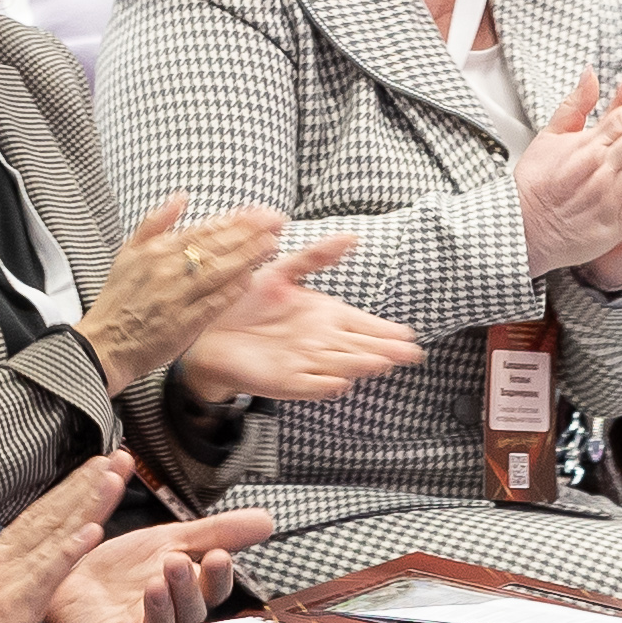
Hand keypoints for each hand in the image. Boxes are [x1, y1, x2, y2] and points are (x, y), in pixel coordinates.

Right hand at [0, 456, 133, 622]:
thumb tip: (6, 561)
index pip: (39, 514)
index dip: (68, 490)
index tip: (93, 469)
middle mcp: (7, 556)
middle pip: (53, 513)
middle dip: (86, 484)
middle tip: (116, 457)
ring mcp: (13, 575)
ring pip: (55, 531)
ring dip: (87, 503)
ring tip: (112, 478)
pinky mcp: (17, 601)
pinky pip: (48, 572)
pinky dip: (71, 549)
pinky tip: (94, 530)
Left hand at [45, 500, 278, 622]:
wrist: (67, 577)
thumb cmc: (123, 566)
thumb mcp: (169, 539)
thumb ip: (215, 533)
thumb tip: (269, 521)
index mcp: (185, 593)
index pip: (213, 590)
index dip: (219, 576)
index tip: (220, 554)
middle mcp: (166, 617)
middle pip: (189, 613)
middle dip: (187, 588)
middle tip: (176, 561)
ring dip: (162, 610)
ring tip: (154, 584)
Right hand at [78, 199, 286, 389]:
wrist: (104, 344)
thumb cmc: (119, 300)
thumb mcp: (128, 252)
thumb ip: (155, 222)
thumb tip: (181, 196)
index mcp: (156, 250)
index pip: (203, 229)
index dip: (234, 220)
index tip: (258, 212)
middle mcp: (167, 269)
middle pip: (217, 245)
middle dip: (250, 231)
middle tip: (277, 220)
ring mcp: (176, 296)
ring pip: (219, 269)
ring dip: (248, 255)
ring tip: (272, 243)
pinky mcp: (182, 323)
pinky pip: (213, 302)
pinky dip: (232, 289)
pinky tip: (251, 278)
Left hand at [174, 233, 424, 402]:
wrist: (211, 329)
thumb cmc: (248, 301)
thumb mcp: (284, 271)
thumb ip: (317, 256)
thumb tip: (352, 237)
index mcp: (326, 316)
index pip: (363, 324)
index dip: (385, 331)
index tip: (408, 335)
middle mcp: (321, 341)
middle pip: (359, 347)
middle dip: (384, 351)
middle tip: (410, 354)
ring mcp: (305, 363)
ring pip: (339, 365)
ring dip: (359, 365)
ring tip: (380, 363)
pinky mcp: (285, 381)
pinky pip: (308, 385)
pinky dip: (323, 385)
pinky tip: (339, 383)